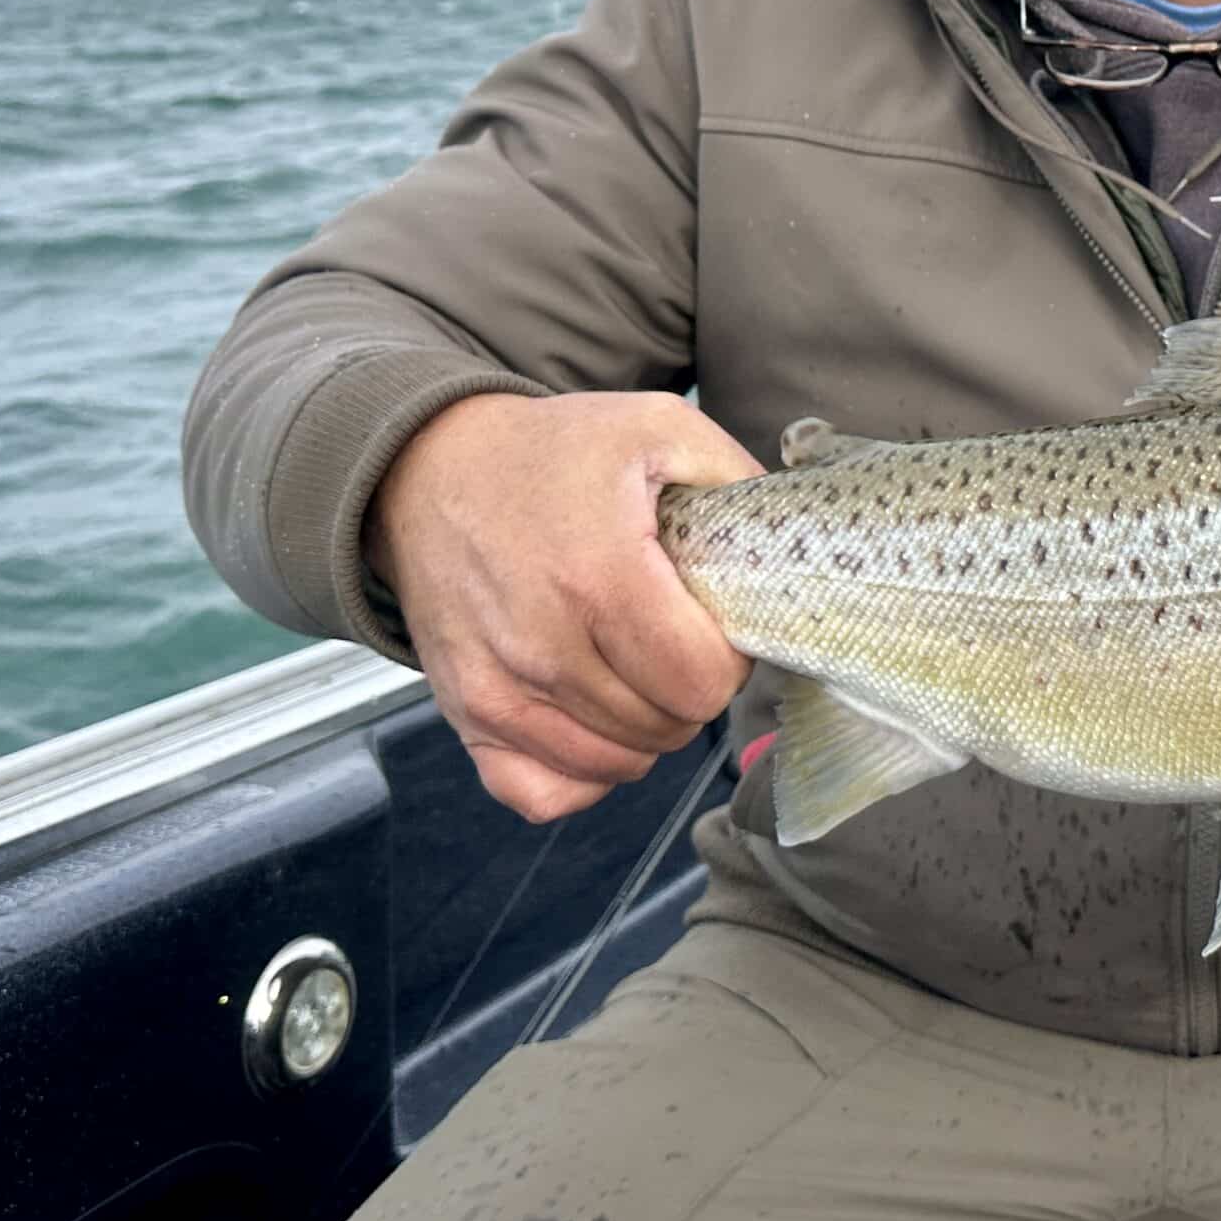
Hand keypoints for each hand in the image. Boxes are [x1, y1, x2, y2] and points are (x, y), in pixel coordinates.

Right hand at [367, 391, 762, 822]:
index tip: (713, 622)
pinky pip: (543, 792)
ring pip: (617, 765)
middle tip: (675, 637)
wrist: (430, 469)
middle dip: (690, 689)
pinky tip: (596, 719)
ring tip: (636, 664)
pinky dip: (583, 773)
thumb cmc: (554, 452)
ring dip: (646, 727)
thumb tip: (789, 546)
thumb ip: (736, 482)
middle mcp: (543, 646)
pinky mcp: (465, 714)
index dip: (728, 660)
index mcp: (600, 576)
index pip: (702, 681)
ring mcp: (497, 688)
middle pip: (667, 726)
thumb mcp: (660, 427)